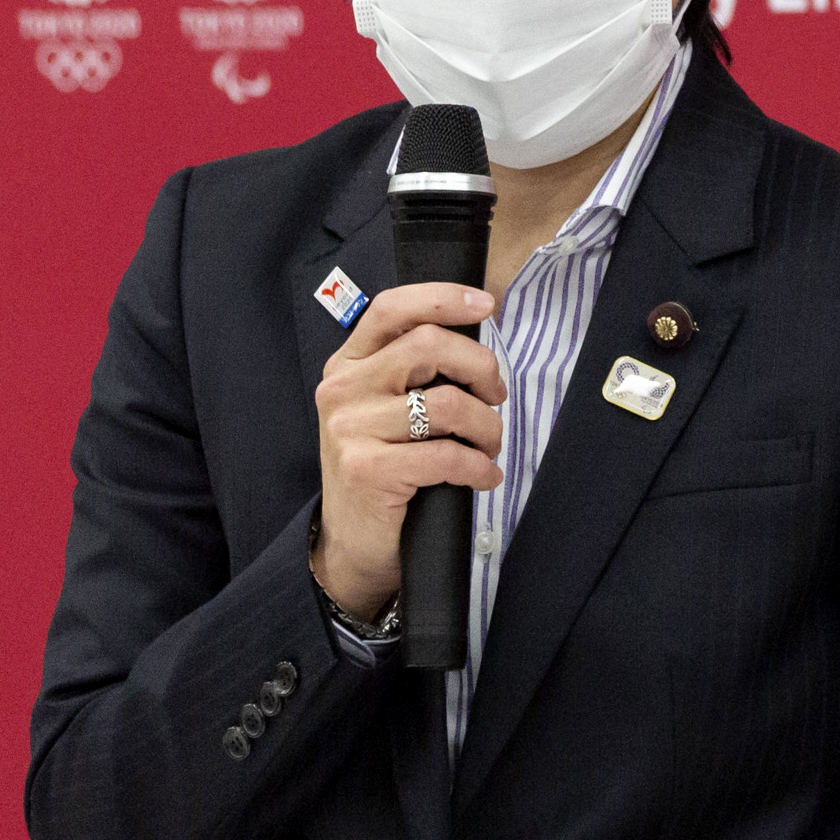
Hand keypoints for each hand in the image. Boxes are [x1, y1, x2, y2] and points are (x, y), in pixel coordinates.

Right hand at [313, 282, 503, 619]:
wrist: (353, 541)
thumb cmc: (385, 464)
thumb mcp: (387, 406)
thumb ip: (415, 369)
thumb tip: (478, 336)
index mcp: (348, 363)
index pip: (393, 308)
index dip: (444, 298)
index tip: (487, 306)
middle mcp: (342, 389)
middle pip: (429, 345)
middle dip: (481, 366)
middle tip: (497, 395)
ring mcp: (350, 429)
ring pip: (448, 403)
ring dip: (487, 426)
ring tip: (490, 445)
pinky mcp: (367, 469)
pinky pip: (446, 455)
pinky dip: (479, 467)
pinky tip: (484, 476)